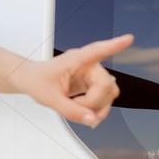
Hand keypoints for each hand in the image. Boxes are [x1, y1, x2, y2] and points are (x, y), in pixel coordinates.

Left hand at [13, 34, 133, 127]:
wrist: (30, 81)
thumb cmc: (37, 80)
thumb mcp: (50, 98)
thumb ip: (71, 110)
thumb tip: (91, 119)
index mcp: (75, 59)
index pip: (97, 50)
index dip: (114, 45)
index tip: (129, 38)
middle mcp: (87, 65)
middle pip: (106, 84)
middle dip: (94, 102)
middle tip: (75, 107)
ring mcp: (91, 75)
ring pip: (110, 93)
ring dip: (98, 107)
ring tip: (79, 112)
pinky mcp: (92, 85)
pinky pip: (104, 99)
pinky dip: (97, 109)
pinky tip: (85, 113)